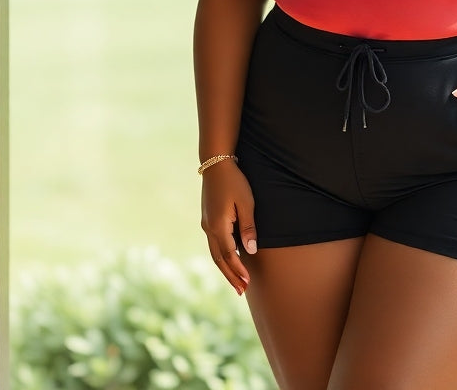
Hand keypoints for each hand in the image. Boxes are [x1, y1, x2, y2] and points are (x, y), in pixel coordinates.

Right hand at [201, 159, 256, 293]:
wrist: (215, 164)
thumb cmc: (234, 181)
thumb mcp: (246, 202)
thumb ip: (248, 227)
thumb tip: (250, 250)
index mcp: (218, 226)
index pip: (229, 255)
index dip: (238, 271)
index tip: (247, 284)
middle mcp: (209, 228)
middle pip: (219, 259)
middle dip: (230, 276)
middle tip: (241, 291)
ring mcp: (206, 224)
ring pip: (214, 253)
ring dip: (225, 268)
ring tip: (236, 281)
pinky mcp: (207, 219)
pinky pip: (214, 244)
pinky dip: (221, 256)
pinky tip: (230, 260)